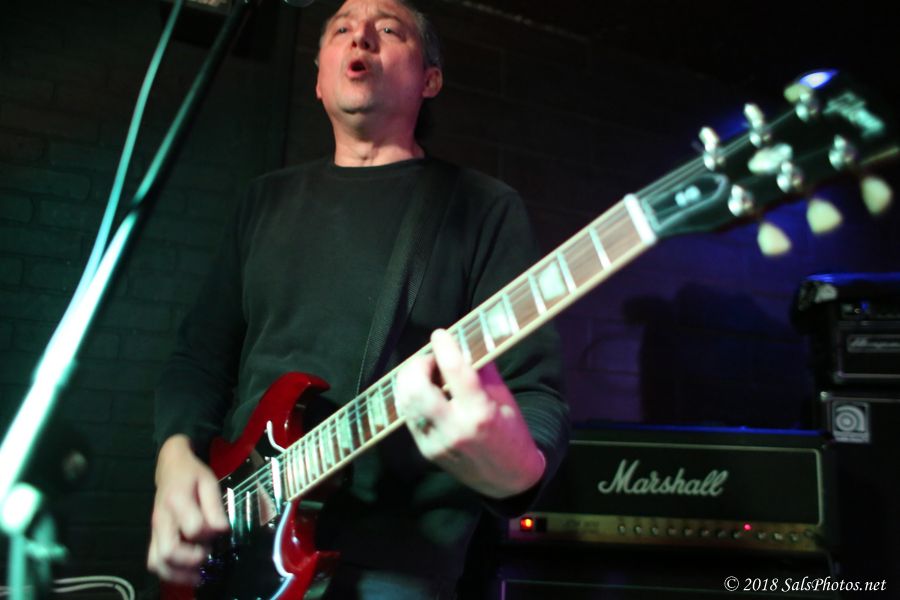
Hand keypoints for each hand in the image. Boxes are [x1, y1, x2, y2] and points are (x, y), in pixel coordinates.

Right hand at [147, 435, 229, 585]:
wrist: (169, 467)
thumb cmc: (192, 474)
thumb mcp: (209, 482)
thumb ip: (215, 506)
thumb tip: (222, 530)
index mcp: (177, 501)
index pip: (193, 528)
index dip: (209, 534)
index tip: (220, 531)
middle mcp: (161, 519)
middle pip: (169, 551)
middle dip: (192, 560)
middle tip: (208, 554)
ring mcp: (154, 530)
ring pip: (157, 562)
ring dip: (179, 574)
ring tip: (199, 574)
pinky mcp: (154, 537)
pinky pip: (154, 562)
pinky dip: (170, 573)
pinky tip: (187, 573)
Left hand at [395, 329, 545, 497]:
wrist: (508, 479)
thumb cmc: (511, 434)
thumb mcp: (505, 400)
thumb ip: (484, 371)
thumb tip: (465, 343)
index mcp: (480, 414)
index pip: (455, 371)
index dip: (444, 347)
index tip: (440, 334)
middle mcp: (454, 429)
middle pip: (417, 388)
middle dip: (418, 365)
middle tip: (430, 359)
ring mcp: (436, 442)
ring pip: (407, 402)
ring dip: (411, 380)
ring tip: (426, 373)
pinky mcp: (426, 451)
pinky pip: (409, 416)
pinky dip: (412, 398)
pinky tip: (424, 391)